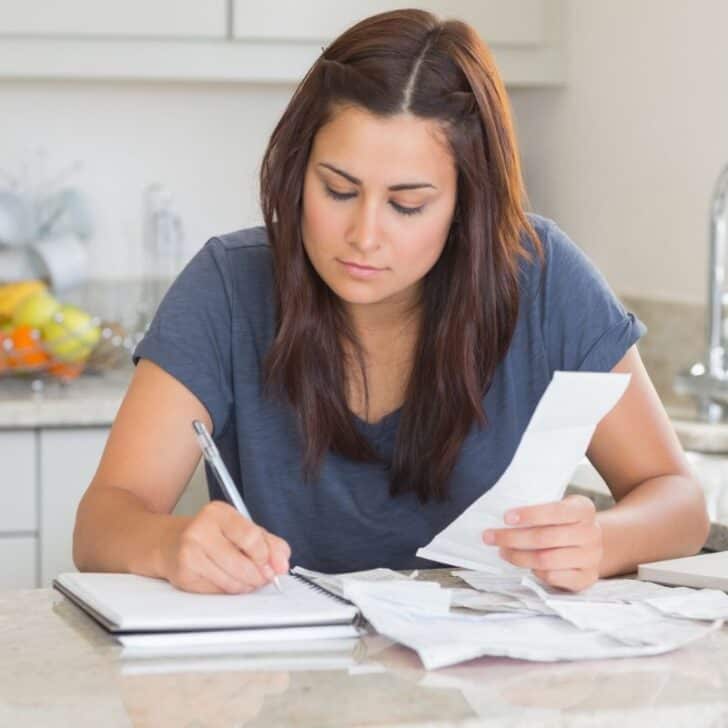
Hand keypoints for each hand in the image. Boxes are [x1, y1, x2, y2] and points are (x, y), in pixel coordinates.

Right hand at [159, 500, 290, 593]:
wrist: (169, 542)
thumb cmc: (211, 535)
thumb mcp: (241, 529)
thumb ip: (269, 543)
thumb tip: (282, 563)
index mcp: (218, 512)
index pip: (251, 537)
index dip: (266, 556)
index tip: (272, 564)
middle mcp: (200, 530)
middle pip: (243, 563)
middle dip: (259, 576)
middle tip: (263, 577)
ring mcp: (189, 553)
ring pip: (231, 582)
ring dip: (246, 586)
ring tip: (246, 579)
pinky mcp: (183, 575)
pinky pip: (218, 592)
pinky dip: (229, 591)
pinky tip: (226, 580)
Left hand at [482, 494, 602, 591]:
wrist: (588, 544)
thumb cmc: (564, 523)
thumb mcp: (557, 509)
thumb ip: (538, 511)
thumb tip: (504, 518)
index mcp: (583, 509)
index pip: (556, 511)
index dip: (530, 514)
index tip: (506, 518)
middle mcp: (591, 533)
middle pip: (546, 538)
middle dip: (513, 538)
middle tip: (491, 537)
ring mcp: (591, 557)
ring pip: (546, 559)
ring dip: (518, 557)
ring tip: (502, 551)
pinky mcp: (586, 578)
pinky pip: (553, 577)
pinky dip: (535, 571)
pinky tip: (525, 564)